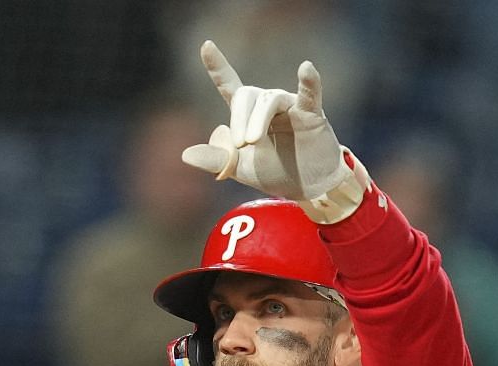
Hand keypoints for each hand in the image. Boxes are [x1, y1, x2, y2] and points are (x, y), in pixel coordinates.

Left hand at [179, 40, 365, 223]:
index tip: (206, 45)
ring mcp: (291, 106)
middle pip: (246, 95)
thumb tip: (185, 155)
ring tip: (252, 142)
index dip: (218, 66)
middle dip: (239, 119)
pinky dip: (309, 81)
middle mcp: (268, 104)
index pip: (230, 85)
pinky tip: (306, 68)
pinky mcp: (311, 114)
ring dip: (257, 120)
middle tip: (240, 145)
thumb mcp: (239, 168)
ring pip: (269, 100)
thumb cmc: (274, 171)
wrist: (306, 187)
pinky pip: (309, 94)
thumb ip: (215, 160)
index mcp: (247, 114)